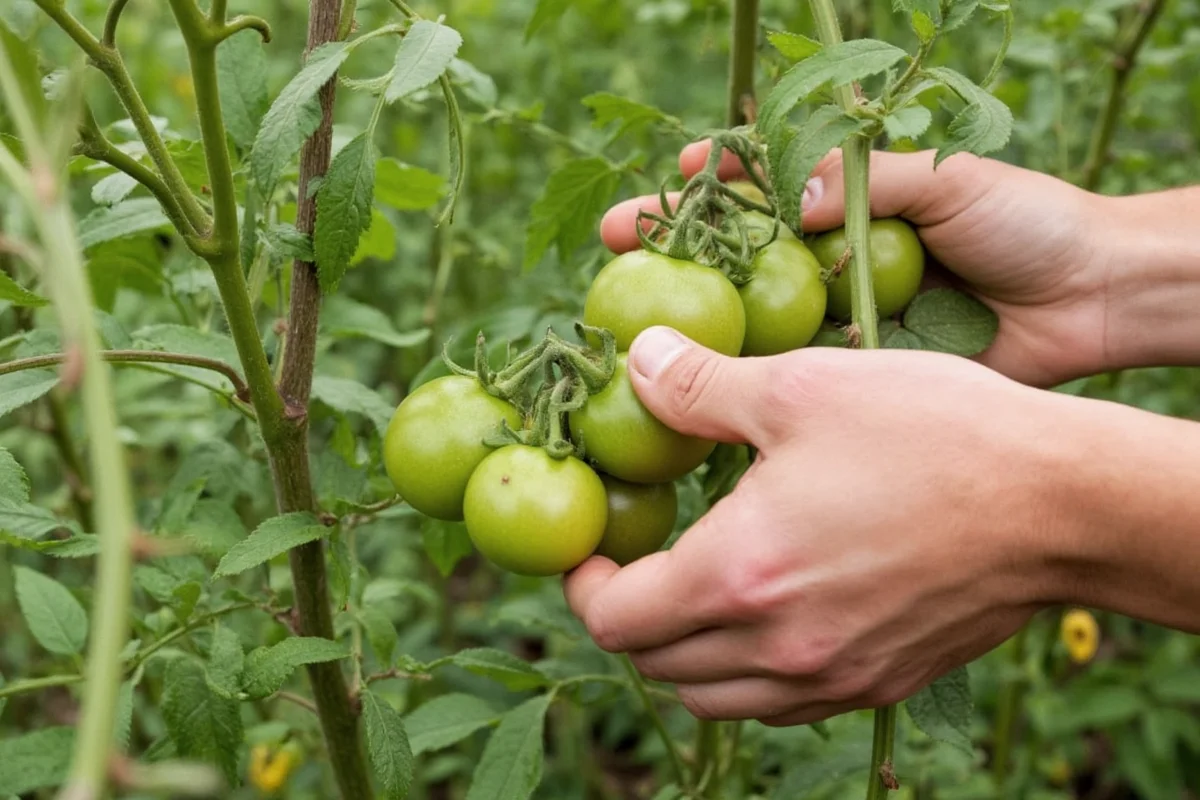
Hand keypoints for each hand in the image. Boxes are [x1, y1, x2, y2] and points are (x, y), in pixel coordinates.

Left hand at [565, 328, 1082, 724]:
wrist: (1060, 503)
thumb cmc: (933, 434)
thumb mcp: (801, 388)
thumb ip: (700, 388)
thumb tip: (635, 364)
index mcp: (739, 574)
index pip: (614, 620)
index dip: (585, 585)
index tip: (591, 550)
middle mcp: (777, 646)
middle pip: (657, 664)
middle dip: (628, 615)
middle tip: (638, 560)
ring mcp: (831, 675)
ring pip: (715, 696)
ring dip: (684, 649)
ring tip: (695, 586)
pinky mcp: (879, 682)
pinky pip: (781, 702)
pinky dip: (749, 669)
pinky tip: (769, 610)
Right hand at [601, 144, 1115, 387]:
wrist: (1092, 299)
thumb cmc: (1026, 222)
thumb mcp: (948, 178)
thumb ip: (869, 181)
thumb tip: (790, 196)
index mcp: (845, 206)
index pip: (753, 193)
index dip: (699, 193)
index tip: (655, 194)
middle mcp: (831, 264)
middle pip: (735, 263)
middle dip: (670, 265)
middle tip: (613, 267)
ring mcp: (842, 322)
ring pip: (757, 325)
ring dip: (699, 333)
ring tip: (638, 340)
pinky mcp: (863, 376)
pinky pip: (800, 381)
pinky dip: (755, 388)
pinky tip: (704, 397)